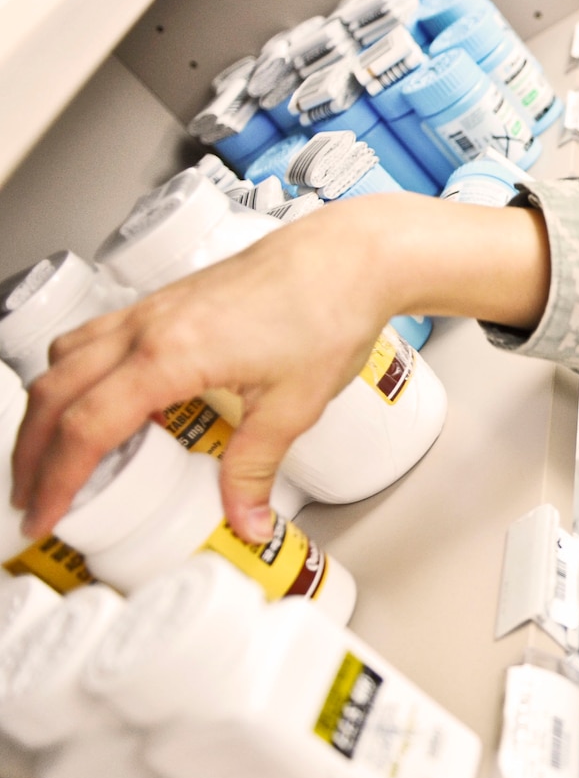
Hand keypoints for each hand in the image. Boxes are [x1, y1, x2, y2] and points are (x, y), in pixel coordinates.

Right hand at [11, 197, 406, 541]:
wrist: (348, 256)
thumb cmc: (327, 310)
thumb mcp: (294, 406)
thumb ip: (256, 468)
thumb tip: (246, 521)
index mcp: (170, 354)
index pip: (87, 428)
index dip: (57, 481)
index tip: (45, 516)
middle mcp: (146, 327)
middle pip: (56, 394)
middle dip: (33, 453)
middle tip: (32, 499)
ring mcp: (151, 309)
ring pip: (65, 360)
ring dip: (47, 411)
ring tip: (52, 457)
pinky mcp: (164, 302)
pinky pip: (93, 339)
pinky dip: (75, 376)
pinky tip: (100, 403)